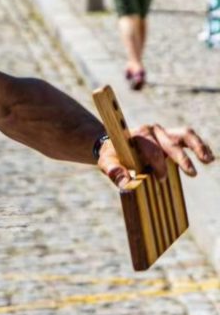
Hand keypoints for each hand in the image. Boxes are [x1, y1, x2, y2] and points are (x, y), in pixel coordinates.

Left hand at [98, 125, 213, 187]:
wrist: (114, 144)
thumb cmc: (112, 155)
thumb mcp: (106, 163)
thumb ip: (114, 171)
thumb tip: (126, 183)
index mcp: (135, 136)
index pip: (150, 148)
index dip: (157, 164)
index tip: (160, 178)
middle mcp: (151, 130)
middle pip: (169, 142)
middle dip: (181, 158)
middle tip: (191, 173)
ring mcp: (162, 132)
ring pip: (183, 134)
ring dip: (197, 146)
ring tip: (208, 160)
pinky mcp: (171, 136)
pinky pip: (187, 137)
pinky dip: (199, 145)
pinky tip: (208, 157)